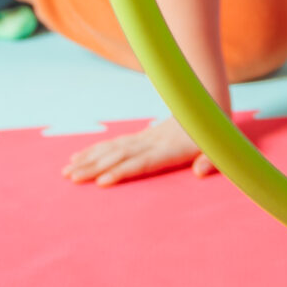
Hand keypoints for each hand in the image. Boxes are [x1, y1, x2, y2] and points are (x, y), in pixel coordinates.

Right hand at [62, 116, 217, 185]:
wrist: (206, 104)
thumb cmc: (213, 135)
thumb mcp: (219, 149)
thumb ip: (211, 161)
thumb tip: (201, 172)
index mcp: (169, 150)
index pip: (142, 162)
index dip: (122, 171)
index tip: (102, 182)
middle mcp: (152, 143)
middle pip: (119, 156)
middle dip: (94, 167)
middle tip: (71, 178)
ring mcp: (143, 139)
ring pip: (111, 149)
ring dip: (89, 159)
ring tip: (67, 170)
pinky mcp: (139, 137)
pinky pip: (113, 144)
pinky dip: (94, 150)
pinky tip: (78, 157)